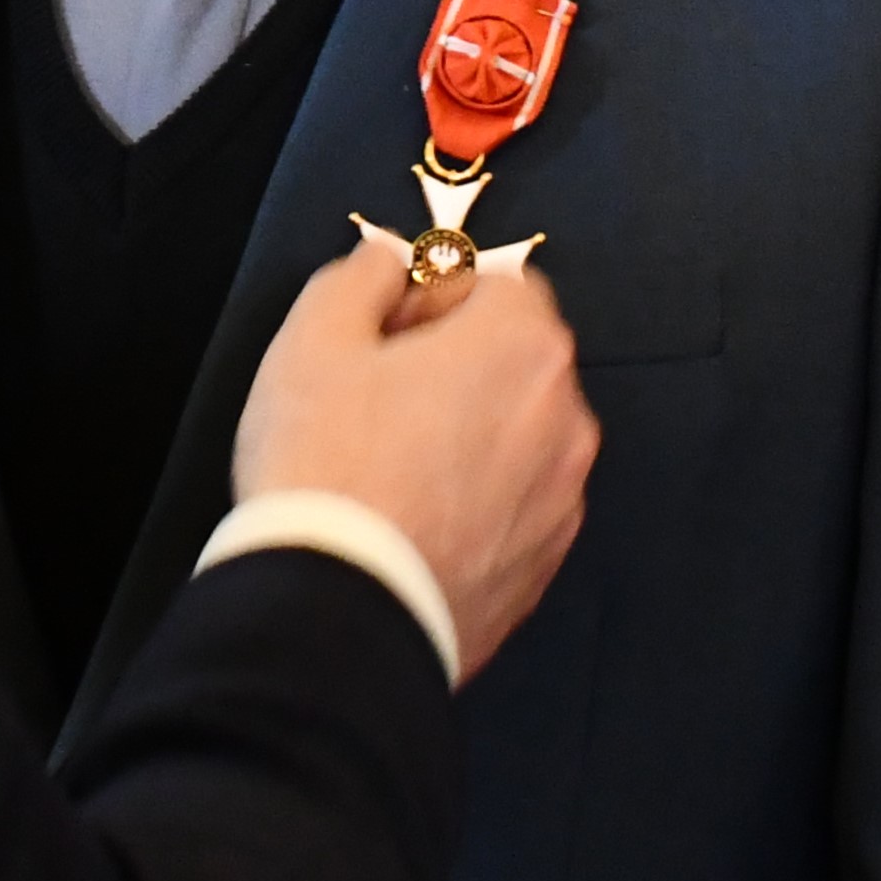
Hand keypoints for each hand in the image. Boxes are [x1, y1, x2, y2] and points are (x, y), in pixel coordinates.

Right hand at [230, 237, 595, 679]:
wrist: (336, 615)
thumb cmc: (326, 466)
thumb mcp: (314, 336)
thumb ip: (362, 275)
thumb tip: (388, 265)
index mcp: (523, 346)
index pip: (501, 285)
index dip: (437, 297)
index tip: (386, 333)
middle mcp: (565, 419)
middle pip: (516, 361)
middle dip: (456, 365)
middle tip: (377, 397)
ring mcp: (561, 501)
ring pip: (518, 438)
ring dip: (468, 435)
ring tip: (389, 467)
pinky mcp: (542, 568)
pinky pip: (514, 508)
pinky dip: (475, 502)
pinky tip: (409, 520)